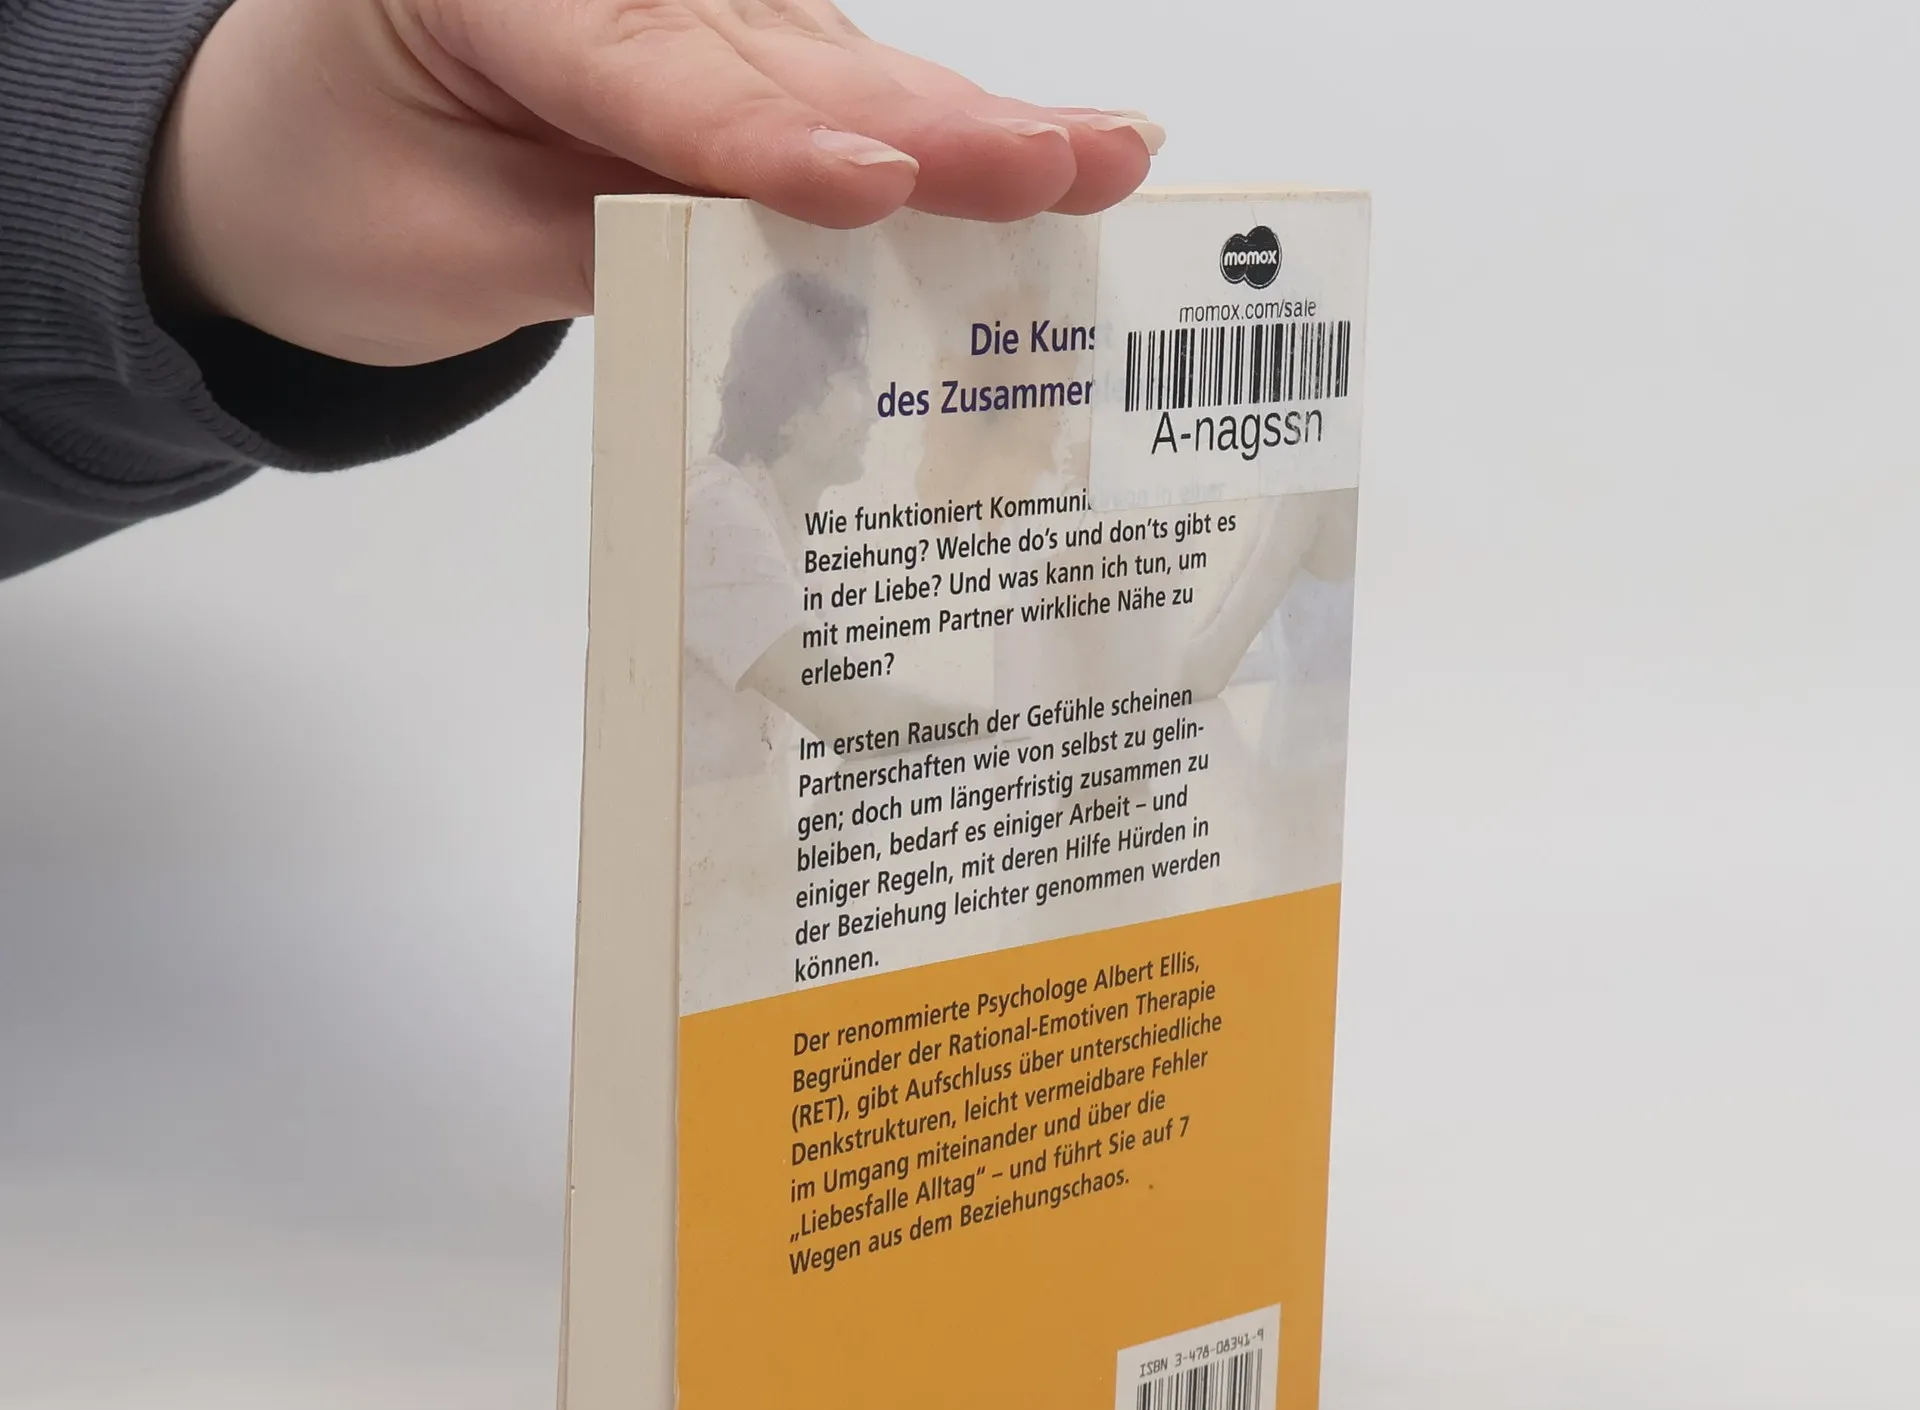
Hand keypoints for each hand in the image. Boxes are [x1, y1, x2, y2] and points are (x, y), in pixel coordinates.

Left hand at [147, 0, 1161, 366]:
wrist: (291, 170)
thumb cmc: (338, 200)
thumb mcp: (443, 254)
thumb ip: (603, 249)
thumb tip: (776, 279)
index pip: (651, 72)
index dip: (772, 139)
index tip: (879, 184)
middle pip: (777, 55)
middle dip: (928, 121)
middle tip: (1071, 159)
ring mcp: (675, 12)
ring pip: (831, 70)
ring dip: (964, 130)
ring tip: (1093, 162)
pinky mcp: (720, 62)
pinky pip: (829, 103)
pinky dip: (927, 149)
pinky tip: (1036, 163)